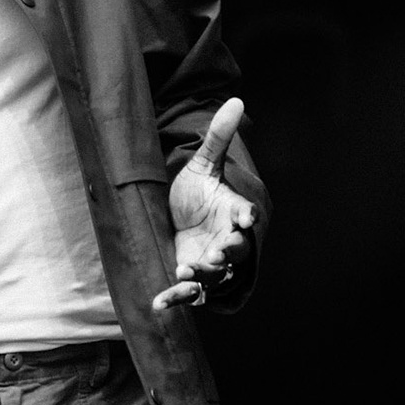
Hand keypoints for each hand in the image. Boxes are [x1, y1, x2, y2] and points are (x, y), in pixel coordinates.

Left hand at [152, 97, 259, 311]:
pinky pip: (187, 294)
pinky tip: (157, 305)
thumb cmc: (196, 192)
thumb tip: (236, 99)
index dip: (247, 217)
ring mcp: (210, 262)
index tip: (245, 217)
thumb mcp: (202, 165)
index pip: (246, 216)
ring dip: (203, 277)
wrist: (177, 215)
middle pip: (236, 253)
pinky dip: (174, 300)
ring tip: (186, 271)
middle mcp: (227, 241)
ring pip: (215, 277)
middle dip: (228, 254)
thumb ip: (217, 138)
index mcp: (233, 214)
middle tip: (216, 252)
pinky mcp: (191, 278)